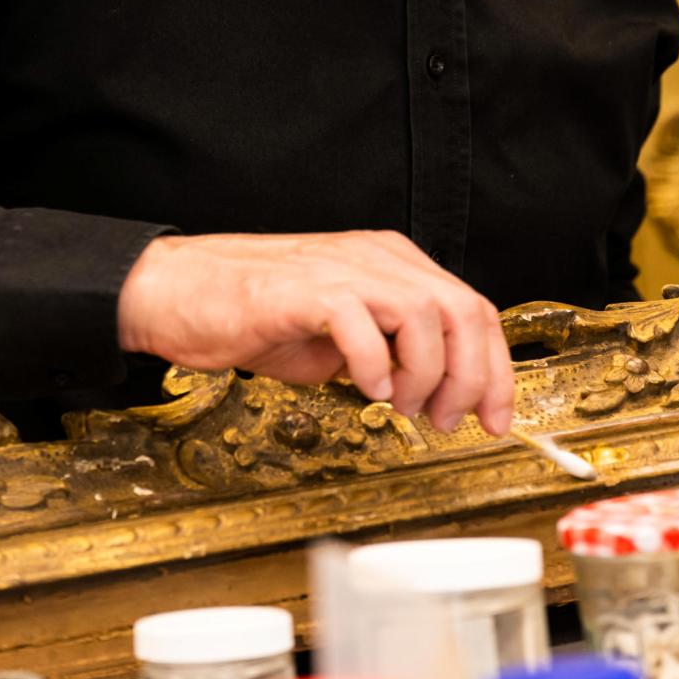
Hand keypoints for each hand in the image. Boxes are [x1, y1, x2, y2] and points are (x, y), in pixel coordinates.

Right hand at [117, 229, 513, 436]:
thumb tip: (438, 392)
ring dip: (426, 374)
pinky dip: (374, 363)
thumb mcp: (342, 335)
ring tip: (401, 407)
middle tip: (448, 420)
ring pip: (424, 312)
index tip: (496, 418)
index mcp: (392, 264)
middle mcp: (376, 258)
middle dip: (472, 377)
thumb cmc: (255, 313)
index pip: (472, 308)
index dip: (495, 368)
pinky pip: (361, 321)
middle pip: (461, 309)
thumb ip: (391, 351)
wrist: (182, 292)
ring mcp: (342, 268)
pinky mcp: (304, 289)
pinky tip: (365, 389)